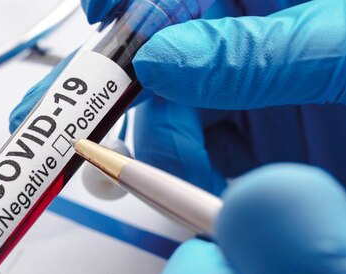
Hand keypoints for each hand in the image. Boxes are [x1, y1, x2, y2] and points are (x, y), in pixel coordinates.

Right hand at [9, 0, 345, 192]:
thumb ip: (257, 53)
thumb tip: (165, 59)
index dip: (125, 5)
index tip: (96, 30)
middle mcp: (250, 35)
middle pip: (155, 53)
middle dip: (121, 93)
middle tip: (88, 128)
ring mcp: (245, 88)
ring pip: (165, 110)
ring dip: (157, 148)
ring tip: (183, 176)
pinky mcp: (248, 135)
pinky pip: (192, 151)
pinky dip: (181, 173)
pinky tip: (196, 185)